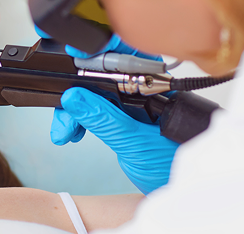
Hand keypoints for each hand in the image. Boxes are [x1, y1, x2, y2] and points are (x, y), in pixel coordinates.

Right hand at [35, 26, 176, 193]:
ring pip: (92, 93)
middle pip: (99, 74)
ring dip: (72, 109)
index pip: (121, 57)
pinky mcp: (121, 116)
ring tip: (65, 131)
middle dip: (74, 90)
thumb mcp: (134, 143)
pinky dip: (79, 119)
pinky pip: (94, 108)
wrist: (181, 191)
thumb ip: (104, 120)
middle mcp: (141, 90)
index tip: (72, 52)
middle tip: (62, 112)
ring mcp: (130, 103)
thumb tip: (75, 97)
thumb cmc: (175, 168)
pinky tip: (73, 131)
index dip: (95, 51)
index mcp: (152, 87)